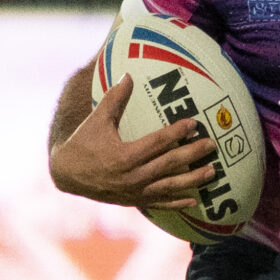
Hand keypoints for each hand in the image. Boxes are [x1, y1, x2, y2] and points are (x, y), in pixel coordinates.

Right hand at [48, 75, 219, 207]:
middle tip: (212, 144)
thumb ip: (114, 99)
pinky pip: (160, 204)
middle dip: (193, 154)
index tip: (194, 124)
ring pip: (170, 186)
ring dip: (193, 179)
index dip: (177, 133)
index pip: (158, 143)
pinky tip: (194, 200)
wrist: (67, 175)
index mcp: (124, 156)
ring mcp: (135, 191)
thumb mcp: (96, 120)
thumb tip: (128, 75)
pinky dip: (177, 203)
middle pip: (170, 164)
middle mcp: (132, 176)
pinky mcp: (134, 201)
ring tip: (212, 171)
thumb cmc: (83, 143)